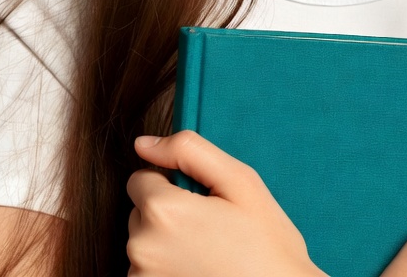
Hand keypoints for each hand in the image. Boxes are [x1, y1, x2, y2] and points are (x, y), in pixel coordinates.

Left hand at [126, 130, 325, 276]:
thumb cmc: (265, 243)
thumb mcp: (239, 181)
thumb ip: (187, 150)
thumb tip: (143, 143)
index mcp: (162, 211)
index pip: (141, 179)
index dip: (173, 185)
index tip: (201, 202)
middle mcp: (142, 248)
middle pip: (141, 212)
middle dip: (169, 214)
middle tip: (210, 228)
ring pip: (145, 242)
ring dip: (166, 243)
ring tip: (207, 252)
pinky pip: (148, 270)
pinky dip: (167, 268)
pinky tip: (198, 270)